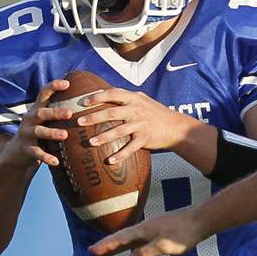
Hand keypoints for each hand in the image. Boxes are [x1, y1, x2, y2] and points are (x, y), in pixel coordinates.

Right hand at [6, 79, 73, 167]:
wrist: (17, 153)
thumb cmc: (40, 133)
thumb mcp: (47, 121)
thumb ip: (61, 113)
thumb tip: (89, 103)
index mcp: (37, 110)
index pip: (44, 94)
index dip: (53, 86)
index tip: (67, 82)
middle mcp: (30, 119)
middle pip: (41, 112)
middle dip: (55, 112)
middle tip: (70, 113)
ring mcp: (26, 134)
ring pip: (38, 131)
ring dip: (51, 133)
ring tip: (65, 135)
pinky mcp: (25, 148)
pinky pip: (36, 152)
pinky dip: (46, 157)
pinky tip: (56, 161)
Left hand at [76, 89, 197, 164]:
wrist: (176, 127)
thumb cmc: (157, 113)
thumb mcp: (143, 100)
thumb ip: (126, 98)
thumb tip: (105, 94)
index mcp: (134, 98)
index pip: (112, 94)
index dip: (97, 97)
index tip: (84, 102)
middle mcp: (137, 110)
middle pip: (111, 113)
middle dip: (93, 118)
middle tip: (79, 122)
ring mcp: (141, 124)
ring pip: (119, 131)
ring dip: (103, 137)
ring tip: (90, 142)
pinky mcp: (146, 138)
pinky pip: (130, 148)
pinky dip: (120, 155)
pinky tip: (110, 161)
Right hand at [89, 206, 203, 255]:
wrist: (203, 220)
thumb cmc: (185, 233)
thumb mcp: (165, 246)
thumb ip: (146, 252)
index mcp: (144, 230)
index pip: (121, 239)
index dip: (106, 245)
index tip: (92, 251)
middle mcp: (146, 227)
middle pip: (123, 237)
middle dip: (108, 245)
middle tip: (93, 253)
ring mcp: (154, 228)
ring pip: (131, 238)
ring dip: (119, 246)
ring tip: (107, 254)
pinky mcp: (162, 230)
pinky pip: (140, 239)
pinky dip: (132, 245)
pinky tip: (134, 251)